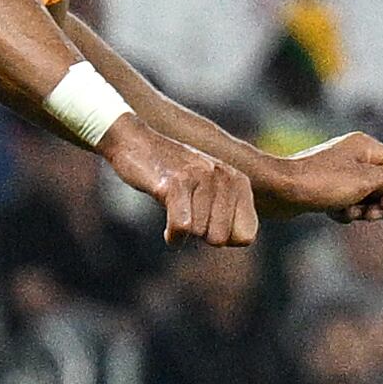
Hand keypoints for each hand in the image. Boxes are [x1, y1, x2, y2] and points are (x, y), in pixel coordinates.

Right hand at [100, 117, 260, 245]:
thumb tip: (240, 241)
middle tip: (187, 212)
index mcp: (238, 181)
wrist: (136, 142)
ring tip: (174, 208)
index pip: (246, 236)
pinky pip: (182, 227)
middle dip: (201, 234)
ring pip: (199, 233)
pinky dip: (173, 235)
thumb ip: (229, 211)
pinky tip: (167, 230)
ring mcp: (201, 178)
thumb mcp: (210, 187)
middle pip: (220, 239)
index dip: (223, 238)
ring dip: (182, 229)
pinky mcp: (176, 183)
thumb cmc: (172, 174)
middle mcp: (224, 177)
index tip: (206, 222)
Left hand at [268, 130, 382, 220]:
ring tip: (348, 213)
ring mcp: (342, 171)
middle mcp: (356, 154)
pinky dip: (346, 211)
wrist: (278, 189)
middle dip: (382, 204)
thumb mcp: (364, 181)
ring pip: (369, 197)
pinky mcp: (329, 187)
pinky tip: (333, 214)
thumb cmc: (321, 183)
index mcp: (367, 146)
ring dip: (364, 211)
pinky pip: (350, 203)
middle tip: (369, 214)